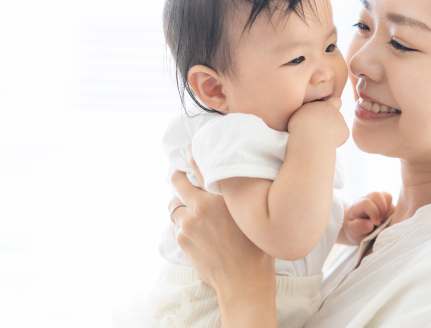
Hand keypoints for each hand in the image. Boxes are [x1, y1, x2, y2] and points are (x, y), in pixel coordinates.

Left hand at [168, 147, 274, 299]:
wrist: (244, 282)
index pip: (200, 164)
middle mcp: (202, 205)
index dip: (192, 153)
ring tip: (192, 211)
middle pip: (177, 180)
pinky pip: (175, 223)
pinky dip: (182, 223)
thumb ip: (238, 193)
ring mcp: (189, 222)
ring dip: (180, 205)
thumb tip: (229, 177)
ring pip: (174, 204)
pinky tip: (195, 230)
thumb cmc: (256, 248)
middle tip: (182, 177)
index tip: (189, 149)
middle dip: (178, 177)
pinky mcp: (181, 238)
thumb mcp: (252, 213)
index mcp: (222, 195)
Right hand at [287, 96, 348, 147]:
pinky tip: (327, 144)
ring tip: (322, 139)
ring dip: (333, 130)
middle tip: (328, 122)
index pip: (323, 98)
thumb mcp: (296, 118)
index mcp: (317, 105)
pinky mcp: (344, 130)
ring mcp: (339, 118)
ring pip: (339, 123)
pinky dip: (337, 141)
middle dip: (335, 109)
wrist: (310, 139)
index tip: (320, 113)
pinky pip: (342, 137)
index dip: (325, 103)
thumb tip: (305, 119)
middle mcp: (330, 108)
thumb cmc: (299, 130)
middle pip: (337, 102)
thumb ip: (304, 115)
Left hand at [341, 192, 394, 244]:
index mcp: (358, 205)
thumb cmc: (356, 229)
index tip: (375, 223)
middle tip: (380, 221)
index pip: (366, 202)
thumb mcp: (353, 230)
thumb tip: (370, 224)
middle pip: (376, 195)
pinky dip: (394, 212)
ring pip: (387, 197)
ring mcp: (379, 201)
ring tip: (383, 221)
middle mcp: (368, 199)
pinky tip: (388, 220)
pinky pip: (395, 203)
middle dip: (381, 209)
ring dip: (388, 211)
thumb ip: (358, 227)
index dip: (373, 212)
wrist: (360, 229)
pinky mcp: (388, 205)